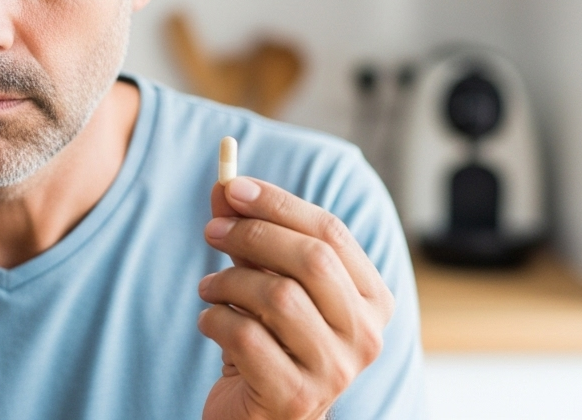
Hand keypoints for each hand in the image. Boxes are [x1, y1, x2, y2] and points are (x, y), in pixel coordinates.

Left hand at [198, 177, 393, 419]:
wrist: (261, 416)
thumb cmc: (270, 341)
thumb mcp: (264, 282)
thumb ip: (252, 236)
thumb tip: (225, 184)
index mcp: (373, 300)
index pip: (331, 233)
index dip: (278, 203)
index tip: (232, 187)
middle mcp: (365, 336)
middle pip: (312, 259)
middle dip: (252, 234)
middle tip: (211, 231)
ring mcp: (335, 371)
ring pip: (278, 297)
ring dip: (228, 282)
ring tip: (208, 288)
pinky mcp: (294, 397)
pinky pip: (247, 338)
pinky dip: (215, 320)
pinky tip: (210, 322)